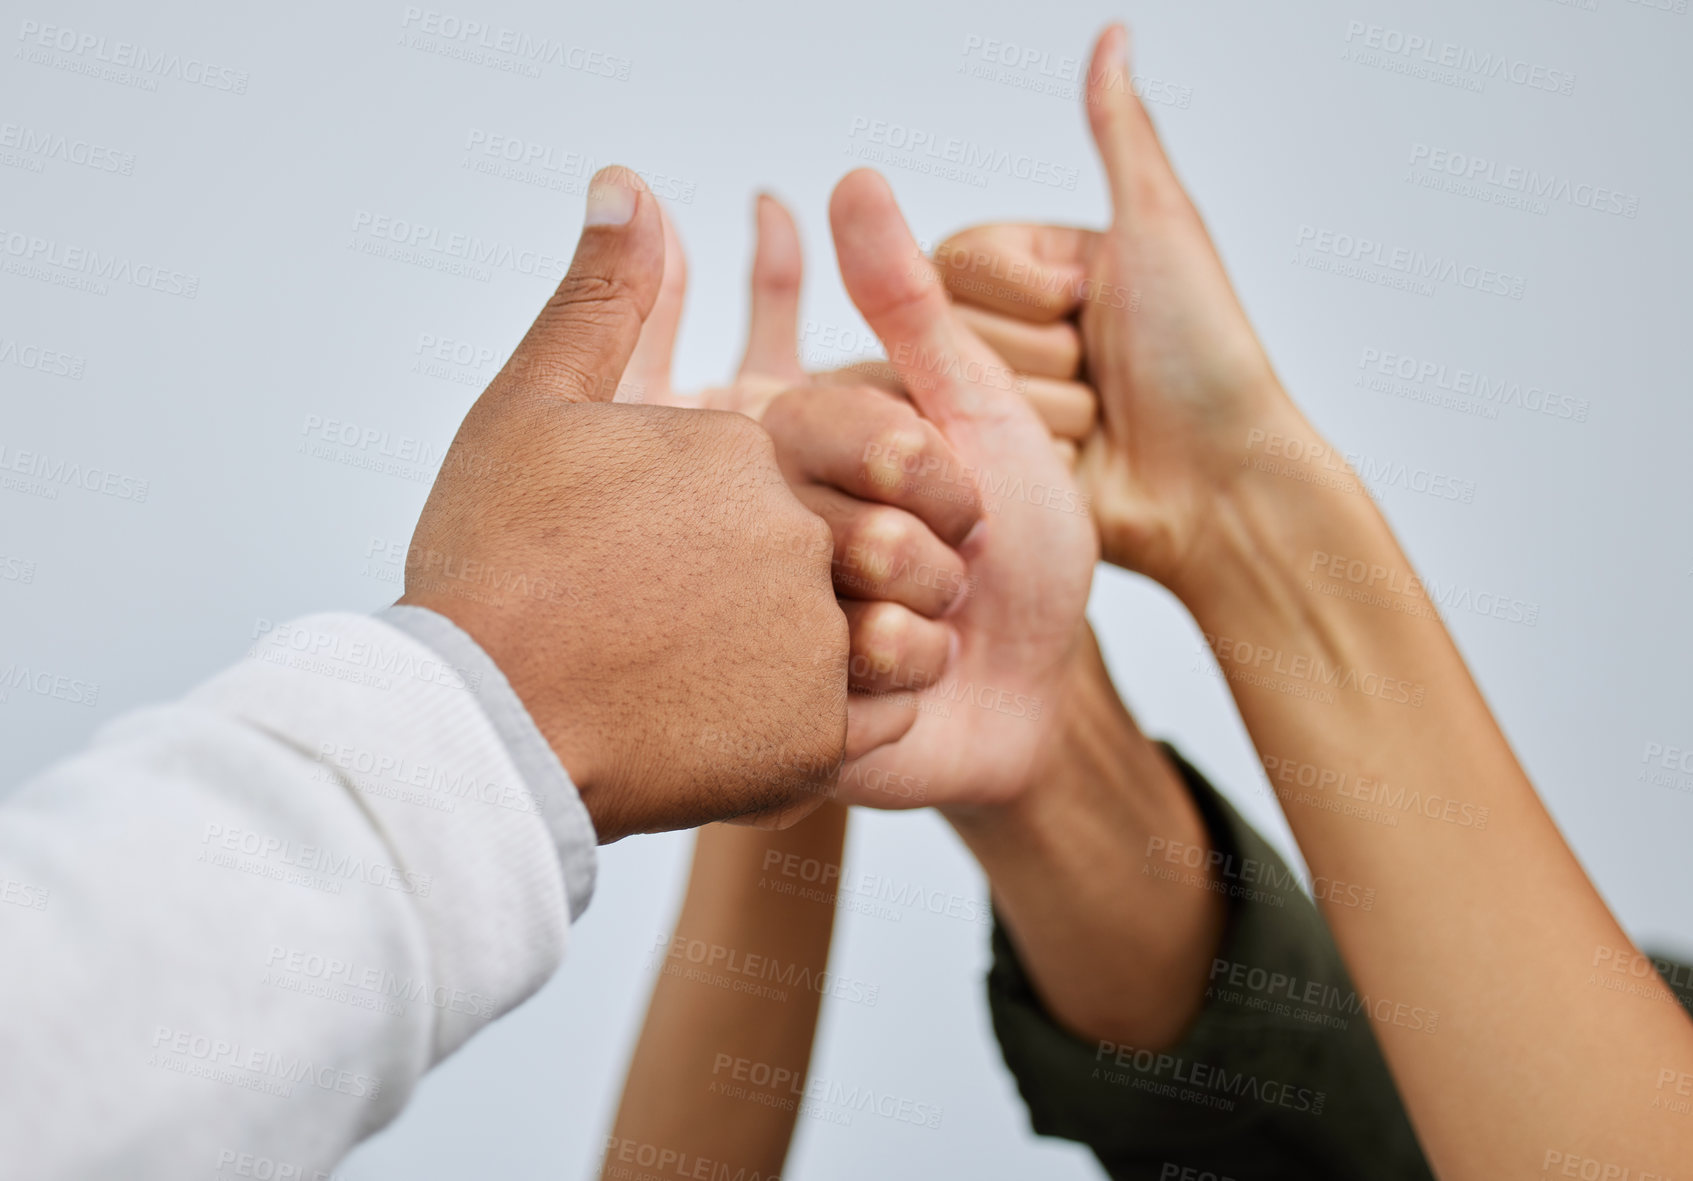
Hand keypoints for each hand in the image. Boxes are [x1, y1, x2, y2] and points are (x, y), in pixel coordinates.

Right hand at [398, 168, 862, 842]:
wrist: (475, 731)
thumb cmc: (495, 564)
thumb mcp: (537, 406)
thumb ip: (603, 296)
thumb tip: (626, 182)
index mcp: (749, 452)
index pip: (832, 445)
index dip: (799, 484)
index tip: (751, 528)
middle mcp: (804, 539)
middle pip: (869, 538)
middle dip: (850, 557)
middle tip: (760, 605)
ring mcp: (819, 644)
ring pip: (893, 628)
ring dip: (862, 638)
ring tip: (770, 666)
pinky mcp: (820, 742)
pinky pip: (881, 719)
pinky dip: (849, 718)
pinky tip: (777, 719)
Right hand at [761, 169, 1096, 809]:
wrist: (1041, 691)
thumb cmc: (1021, 547)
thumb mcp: (974, 411)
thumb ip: (909, 302)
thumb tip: (853, 178)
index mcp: (797, 451)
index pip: (845, 432)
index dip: (931, 471)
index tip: (960, 497)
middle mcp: (764, 534)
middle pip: (847, 530)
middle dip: (936, 557)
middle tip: (953, 575)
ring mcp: (768, 630)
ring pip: (844, 613)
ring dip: (925, 629)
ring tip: (931, 638)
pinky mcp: (779, 715)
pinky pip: (844, 693)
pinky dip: (904, 694)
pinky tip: (907, 695)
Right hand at [936, 25, 1302, 598]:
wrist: (1219, 485)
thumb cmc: (1205, 359)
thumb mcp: (1159, 230)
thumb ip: (1119, 134)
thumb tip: (1111, 36)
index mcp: (1040, 271)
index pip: (960, 258)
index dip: (1023, 289)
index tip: (1085, 305)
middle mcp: (1011, 335)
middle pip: (950, 326)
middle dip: (1039, 356)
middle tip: (1101, 377)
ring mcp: (998, 405)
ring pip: (959, 391)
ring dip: (1043, 412)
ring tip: (1099, 427)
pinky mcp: (993, 471)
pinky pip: (964, 452)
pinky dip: (1025, 458)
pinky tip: (1071, 467)